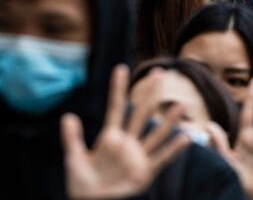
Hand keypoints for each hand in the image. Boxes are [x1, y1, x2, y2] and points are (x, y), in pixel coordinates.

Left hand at [61, 65, 189, 199]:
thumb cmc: (81, 184)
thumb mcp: (74, 159)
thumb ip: (72, 139)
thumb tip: (67, 116)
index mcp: (110, 137)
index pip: (116, 107)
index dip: (118, 88)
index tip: (121, 68)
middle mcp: (127, 142)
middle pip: (141, 112)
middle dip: (150, 92)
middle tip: (159, 72)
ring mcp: (138, 156)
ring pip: (156, 134)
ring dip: (169, 120)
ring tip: (181, 105)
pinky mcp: (145, 172)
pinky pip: (162, 159)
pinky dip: (174, 149)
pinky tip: (185, 138)